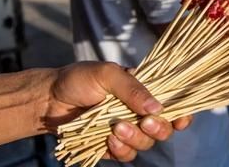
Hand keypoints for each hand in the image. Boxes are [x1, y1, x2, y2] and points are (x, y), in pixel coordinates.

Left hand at [41, 62, 191, 161]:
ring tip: (117, 128)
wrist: (47, 100)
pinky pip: (126, 155)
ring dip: (136, 138)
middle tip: (144, 122)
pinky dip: (121, 150)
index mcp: (145, 92)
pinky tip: (108, 140)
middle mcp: (139, 112)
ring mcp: (126, 130)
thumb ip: (134, 88)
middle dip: (158, 128)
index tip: (180, 119)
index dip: (182, 114)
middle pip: (164, 128)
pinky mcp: (111, 147)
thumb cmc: (78, 79)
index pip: (173, 104)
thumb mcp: (107, 74)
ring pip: (146, 144)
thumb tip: (157, 107)